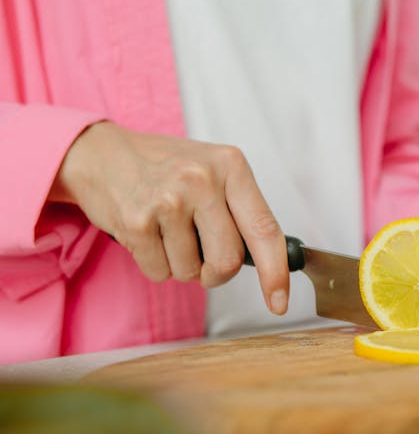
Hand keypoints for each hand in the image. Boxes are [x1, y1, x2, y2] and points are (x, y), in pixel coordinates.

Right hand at [49, 122, 288, 314]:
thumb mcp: (213, 169)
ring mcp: (168, 200)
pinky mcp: (137, 221)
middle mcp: (202, 181)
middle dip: (216, 272)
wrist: (102, 153)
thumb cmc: (166, 167)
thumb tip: (269, 262)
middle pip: (228, 262)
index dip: (275, 272)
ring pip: (191, 272)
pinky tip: (148, 233)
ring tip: (167, 231)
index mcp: (231, 166)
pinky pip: (159, 272)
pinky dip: (155, 264)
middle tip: (202, 255)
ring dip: (182, 265)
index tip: (279, 302)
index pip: (264, 228)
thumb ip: (241, 209)